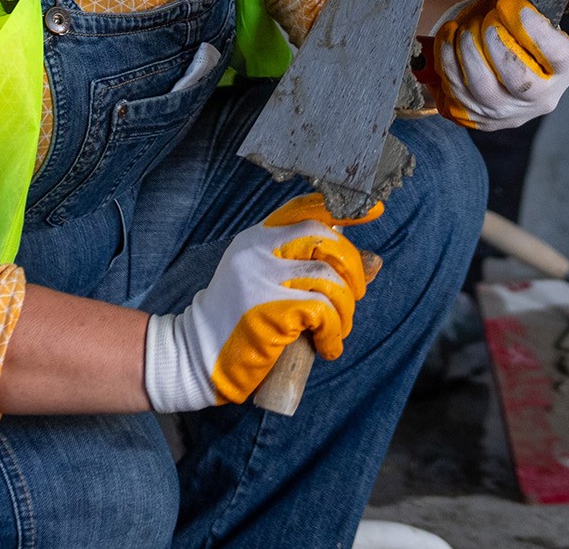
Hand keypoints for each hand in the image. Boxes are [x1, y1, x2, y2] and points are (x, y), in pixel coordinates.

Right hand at [142, 195, 379, 410]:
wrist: (196, 357)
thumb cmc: (237, 324)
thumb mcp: (263, 282)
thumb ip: (304, 268)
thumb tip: (370, 262)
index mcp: (256, 239)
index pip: (304, 211)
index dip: (342, 211)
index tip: (372, 211)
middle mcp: (258, 251)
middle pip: (323, 238)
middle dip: (352, 266)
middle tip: (354, 294)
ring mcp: (262, 279)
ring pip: (329, 279)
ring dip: (345, 309)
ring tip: (337, 330)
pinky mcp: (270, 310)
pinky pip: (323, 312)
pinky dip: (334, 332)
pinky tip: (327, 347)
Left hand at [423, 0, 568, 131]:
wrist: (499, 65)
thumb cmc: (516, 31)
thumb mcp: (530, 13)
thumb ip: (525, 2)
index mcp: (564, 69)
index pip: (558, 54)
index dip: (532, 28)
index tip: (509, 4)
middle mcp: (542, 97)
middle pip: (520, 79)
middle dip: (496, 43)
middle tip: (486, 20)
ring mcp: (509, 112)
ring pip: (483, 88)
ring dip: (468, 51)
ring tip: (464, 28)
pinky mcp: (480, 118)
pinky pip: (457, 92)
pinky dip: (448, 60)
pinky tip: (450, 39)